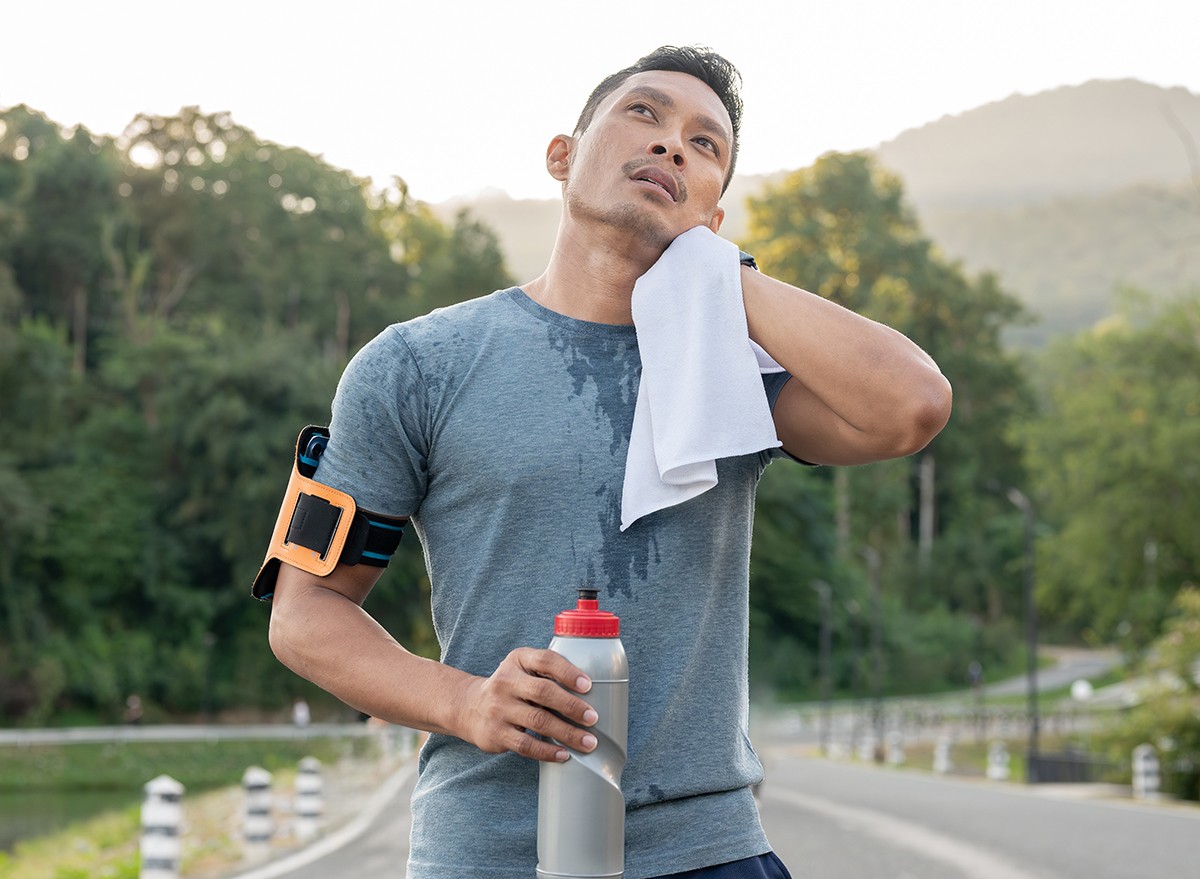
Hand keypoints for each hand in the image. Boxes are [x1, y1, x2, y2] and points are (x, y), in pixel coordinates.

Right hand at [456, 647, 598, 761]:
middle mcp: (506, 681)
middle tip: (594, 718)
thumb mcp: (524, 669)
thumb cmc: (512, 687)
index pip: (545, 660)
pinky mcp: (496, 733)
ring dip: (567, 733)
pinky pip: (526, 745)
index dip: (568, 672)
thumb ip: (550, 673)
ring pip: (538, 721)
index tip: (588, 685)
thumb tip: (596, 691)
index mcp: (518, 659)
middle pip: (543, 692)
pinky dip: (548, 751)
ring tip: (589, 742)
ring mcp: (499, 708)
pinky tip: (564, 755)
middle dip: (572, 706)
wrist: (469, 706)